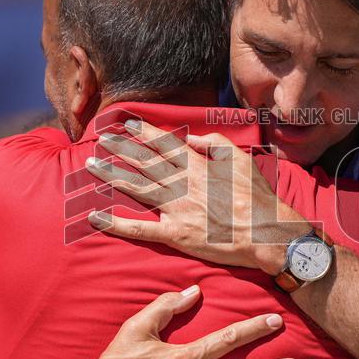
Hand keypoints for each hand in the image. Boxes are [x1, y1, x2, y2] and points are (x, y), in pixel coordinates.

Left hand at [84, 119, 308, 273]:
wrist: (266, 233)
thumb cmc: (257, 198)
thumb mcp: (241, 160)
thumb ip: (214, 143)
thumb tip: (190, 138)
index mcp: (198, 165)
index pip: (165, 144)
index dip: (144, 133)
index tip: (128, 124)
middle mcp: (183, 184)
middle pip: (145, 163)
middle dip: (121, 149)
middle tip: (102, 139)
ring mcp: (177, 210)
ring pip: (138, 188)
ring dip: (112, 175)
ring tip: (91, 165)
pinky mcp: (176, 235)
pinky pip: (141, 229)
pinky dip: (117, 223)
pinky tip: (96, 217)